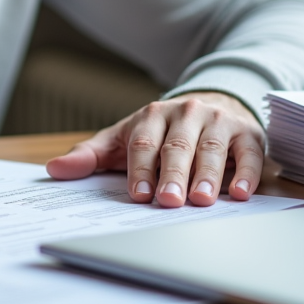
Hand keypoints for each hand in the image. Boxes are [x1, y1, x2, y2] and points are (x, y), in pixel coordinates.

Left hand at [45, 92, 264, 207]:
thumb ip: (90, 155)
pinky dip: (246, 173)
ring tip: (202, 200)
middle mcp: (186, 114)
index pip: (143, 143)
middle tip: (169, 200)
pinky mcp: (247, 134)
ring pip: (212, 150)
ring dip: (208, 176)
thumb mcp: (123, 139)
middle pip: (177, 146)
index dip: (140, 169)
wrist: (212, 103)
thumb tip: (54, 169)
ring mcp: (219, 122)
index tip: (138, 194)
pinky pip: (248, 154)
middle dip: (172, 174)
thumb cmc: (161, 132)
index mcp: (152, 115)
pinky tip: (241, 193)